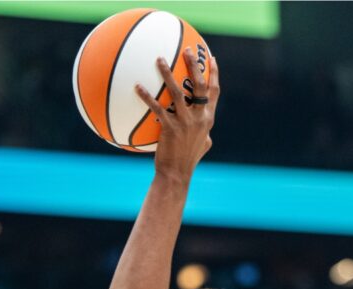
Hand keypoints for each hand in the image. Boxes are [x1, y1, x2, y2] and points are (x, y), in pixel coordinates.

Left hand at [135, 47, 219, 179]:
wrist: (177, 174)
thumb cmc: (187, 161)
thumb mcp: (202, 145)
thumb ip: (204, 133)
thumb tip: (206, 131)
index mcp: (208, 119)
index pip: (215, 92)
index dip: (214, 74)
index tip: (211, 59)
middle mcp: (200, 117)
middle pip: (200, 85)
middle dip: (194, 65)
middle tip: (188, 50)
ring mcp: (186, 122)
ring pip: (178, 91)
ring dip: (168, 73)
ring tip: (159, 59)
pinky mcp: (170, 127)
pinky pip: (157, 107)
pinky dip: (146, 96)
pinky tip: (137, 87)